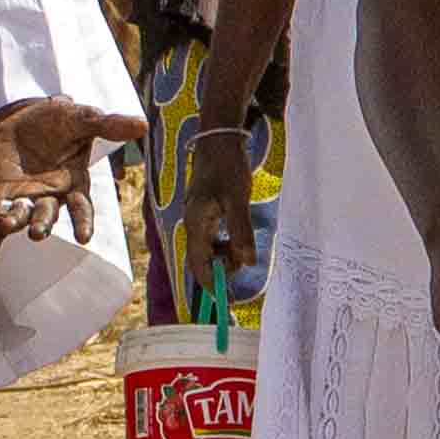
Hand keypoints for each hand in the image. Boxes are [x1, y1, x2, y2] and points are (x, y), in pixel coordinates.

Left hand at [0, 95, 133, 259]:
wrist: (24, 118)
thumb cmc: (59, 121)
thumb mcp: (81, 118)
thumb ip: (107, 125)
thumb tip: (143, 124)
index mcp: (74, 184)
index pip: (81, 207)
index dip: (83, 222)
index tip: (84, 237)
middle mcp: (51, 198)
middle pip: (49, 215)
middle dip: (44, 224)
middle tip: (39, 233)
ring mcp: (26, 200)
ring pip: (23, 218)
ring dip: (15, 225)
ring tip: (7, 226)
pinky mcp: (2, 199)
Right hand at [172, 123, 260, 297]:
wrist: (218, 138)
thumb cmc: (227, 166)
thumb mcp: (238, 199)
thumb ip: (241, 231)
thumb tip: (247, 263)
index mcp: (196, 223)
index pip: (198, 265)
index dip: (210, 284)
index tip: (225, 300)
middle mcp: (192, 224)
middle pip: (203, 260)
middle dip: (222, 267)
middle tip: (245, 258)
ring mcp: (198, 218)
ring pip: (209, 249)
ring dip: (226, 255)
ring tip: (245, 244)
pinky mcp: (205, 212)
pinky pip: (213, 238)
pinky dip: (226, 243)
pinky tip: (239, 234)